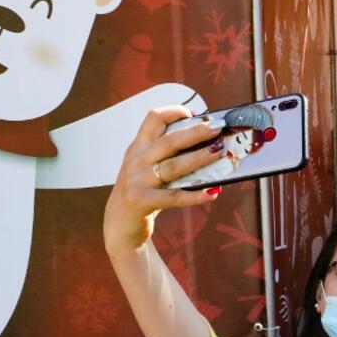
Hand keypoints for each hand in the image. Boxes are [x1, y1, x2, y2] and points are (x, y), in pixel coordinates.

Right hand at [103, 107, 225, 253]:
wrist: (119, 224)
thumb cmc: (141, 192)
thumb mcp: (146, 168)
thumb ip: (166, 156)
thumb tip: (206, 146)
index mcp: (138, 148)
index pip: (153, 119)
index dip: (174, 112)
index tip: (195, 114)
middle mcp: (137, 161)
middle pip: (169, 141)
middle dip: (195, 132)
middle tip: (217, 128)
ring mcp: (138, 181)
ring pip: (173, 166)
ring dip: (198, 158)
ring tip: (218, 152)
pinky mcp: (141, 201)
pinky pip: (173, 197)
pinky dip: (194, 196)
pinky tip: (212, 193)